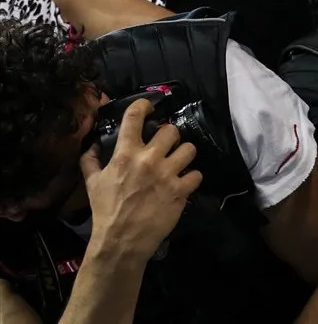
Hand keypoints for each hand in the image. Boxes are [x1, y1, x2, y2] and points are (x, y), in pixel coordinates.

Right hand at [80, 99, 201, 264]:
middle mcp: (148, 159)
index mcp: (125, 154)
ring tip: (178, 163)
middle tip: (166, 147)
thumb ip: (91, 161)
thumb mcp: (92, 183)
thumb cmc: (105, 211)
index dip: (143, 106)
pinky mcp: (181, 190)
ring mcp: (167, 174)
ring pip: (190, 149)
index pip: (135, 117)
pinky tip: (183, 184)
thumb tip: (92, 144)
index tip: (148, 106)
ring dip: (184, 155)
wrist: (120, 240)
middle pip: (171, 130)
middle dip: (170, 137)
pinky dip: (191, 178)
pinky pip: (197, 174)